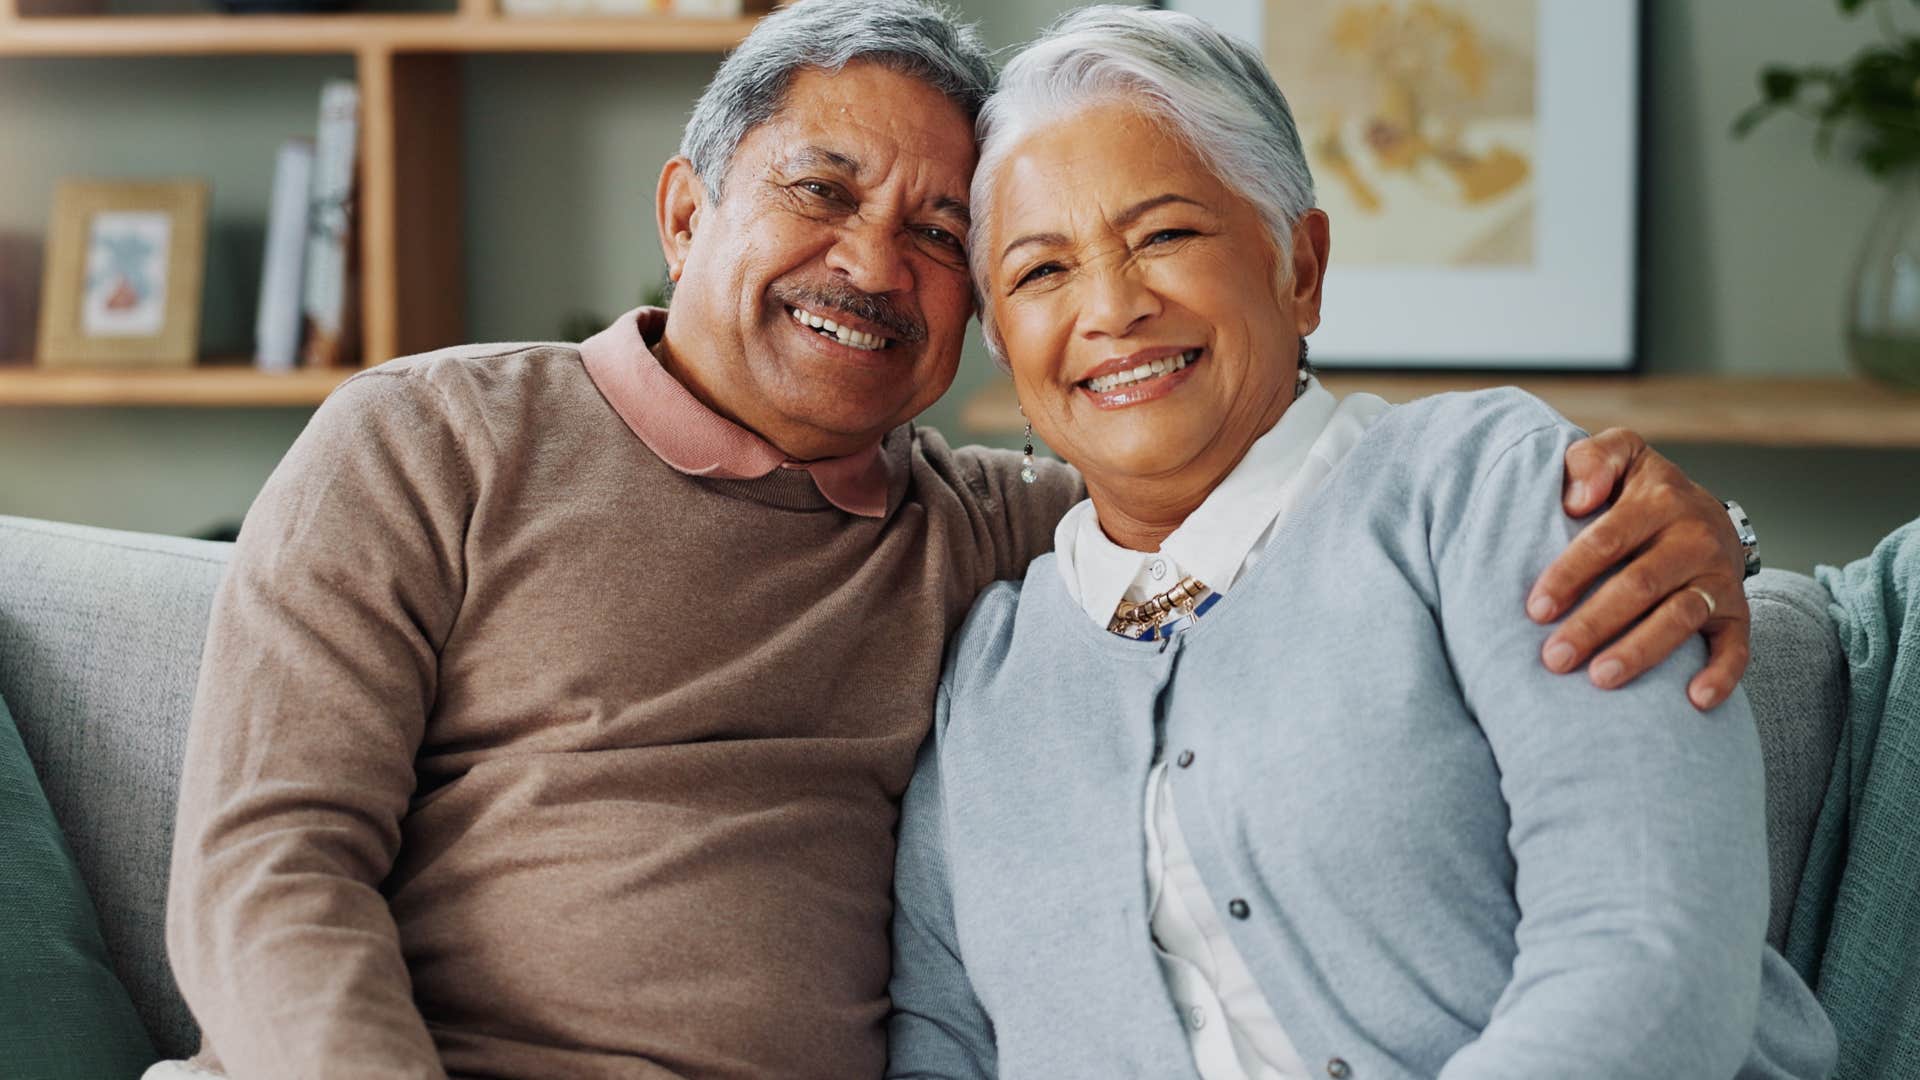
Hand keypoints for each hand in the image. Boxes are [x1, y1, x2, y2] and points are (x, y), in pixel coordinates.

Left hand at [1526, 428, 1749, 710]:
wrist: (1704, 512)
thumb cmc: (1638, 492)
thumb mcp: (1619, 457)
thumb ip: (1593, 460)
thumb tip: (1576, 499)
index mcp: (1658, 499)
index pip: (1607, 540)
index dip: (1570, 574)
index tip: (1536, 609)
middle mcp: (1694, 538)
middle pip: (1640, 585)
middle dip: (1594, 624)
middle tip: (1554, 658)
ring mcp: (1719, 577)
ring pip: (1680, 617)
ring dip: (1641, 652)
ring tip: (1600, 680)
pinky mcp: (1737, 612)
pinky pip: (1737, 647)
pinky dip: (1720, 675)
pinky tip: (1693, 701)